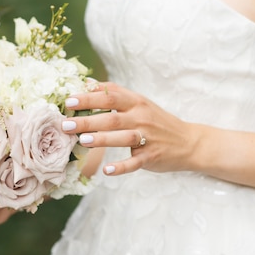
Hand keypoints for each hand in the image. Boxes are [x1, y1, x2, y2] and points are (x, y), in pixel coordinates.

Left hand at [62, 82, 198, 175]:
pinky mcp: (151, 157)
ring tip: (82, 141)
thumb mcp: (139, 102)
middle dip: (87, 120)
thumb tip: (87, 84)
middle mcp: (141, 118)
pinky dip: (121, 167)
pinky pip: (135, 163)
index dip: (89, 98)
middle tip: (66, 124)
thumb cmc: (157, 121)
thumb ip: (116, 93)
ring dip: (102, 140)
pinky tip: (107, 170)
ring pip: (123, 138)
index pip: (110, 96)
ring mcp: (147, 138)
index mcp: (136, 103)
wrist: (188, 142)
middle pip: (112, 117)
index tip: (69, 101)